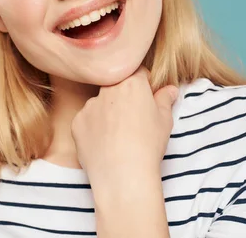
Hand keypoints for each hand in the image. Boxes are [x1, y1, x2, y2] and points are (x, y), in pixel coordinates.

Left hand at [70, 66, 178, 187]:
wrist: (122, 173)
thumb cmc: (148, 145)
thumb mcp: (164, 120)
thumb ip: (165, 100)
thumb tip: (169, 89)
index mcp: (131, 84)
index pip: (136, 72)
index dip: (143, 83)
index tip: (146, 98)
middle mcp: (106, 89)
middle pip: (115, 87)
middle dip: (123, 98)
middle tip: (132, 120)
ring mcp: (89, 106)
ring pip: (99, 104)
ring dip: (106, 113)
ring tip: (117, 137)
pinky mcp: (76, 122)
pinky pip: (86, 120)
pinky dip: (93, 129)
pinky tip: (103, 144)